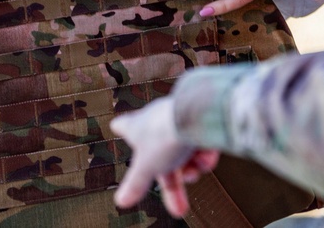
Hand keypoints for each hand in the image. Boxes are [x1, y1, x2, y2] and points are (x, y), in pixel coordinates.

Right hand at [112, 98, 219, 216]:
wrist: (196, 115)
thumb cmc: (165, 133)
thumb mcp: (146, 167)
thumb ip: (135, 184)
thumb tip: (122, 199)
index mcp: (137, 127)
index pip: (124, 125)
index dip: (121, 128)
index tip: (117, 127)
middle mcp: (157, 121)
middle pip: (161, 156)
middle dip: (172, 182)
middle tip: (178, 208)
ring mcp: (178, 119)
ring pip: (183, 152)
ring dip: (190, 169)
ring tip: (194, 173)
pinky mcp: (199, 120)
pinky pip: (200, 142)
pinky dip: (204, 155)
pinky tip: (206, 159)